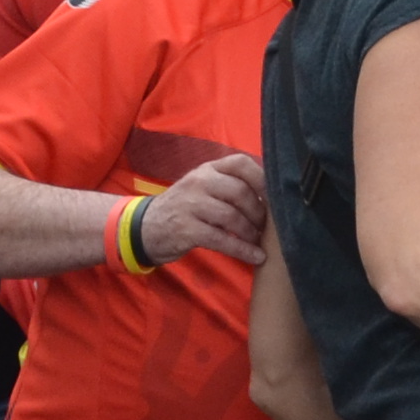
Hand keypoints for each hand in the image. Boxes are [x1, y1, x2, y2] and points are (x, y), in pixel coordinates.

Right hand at [136, 152, 267, 265]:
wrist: (145, 227)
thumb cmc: (184, 208)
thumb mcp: (202, 188)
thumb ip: (229, 186)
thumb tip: (271, 197)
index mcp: (207, 169)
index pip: (240, 163)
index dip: (262, 178)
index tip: (274, 197)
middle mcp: (199, 182)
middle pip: (240, 192)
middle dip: (259, 212)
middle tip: (266, 226)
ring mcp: (191, 205)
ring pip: (232, 216)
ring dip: (251, 232)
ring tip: (259, 241)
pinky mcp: (187, 230)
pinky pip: (222, 239)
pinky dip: (242, 250)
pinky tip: (255, 257)